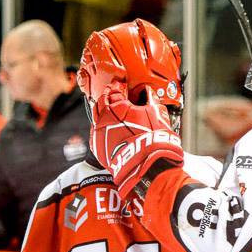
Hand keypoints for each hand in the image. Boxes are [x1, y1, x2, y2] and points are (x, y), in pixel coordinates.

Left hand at [90, 83, 183, 199]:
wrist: (146, 165)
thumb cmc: (153, 139)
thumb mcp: (156, 112)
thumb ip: (150, 98)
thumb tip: (148, 92)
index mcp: (116, 106)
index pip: (114, 90)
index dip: (119, 87)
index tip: (122, 86)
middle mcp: (103, 117)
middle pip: (101, 101)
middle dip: (108, 97)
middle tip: (113, 95)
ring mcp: (98, 133)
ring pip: (96, 116)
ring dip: (102, 111)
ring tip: (110, 111)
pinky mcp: (97, 147)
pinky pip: (95, 132)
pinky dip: (100, 127)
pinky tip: (107, 127)